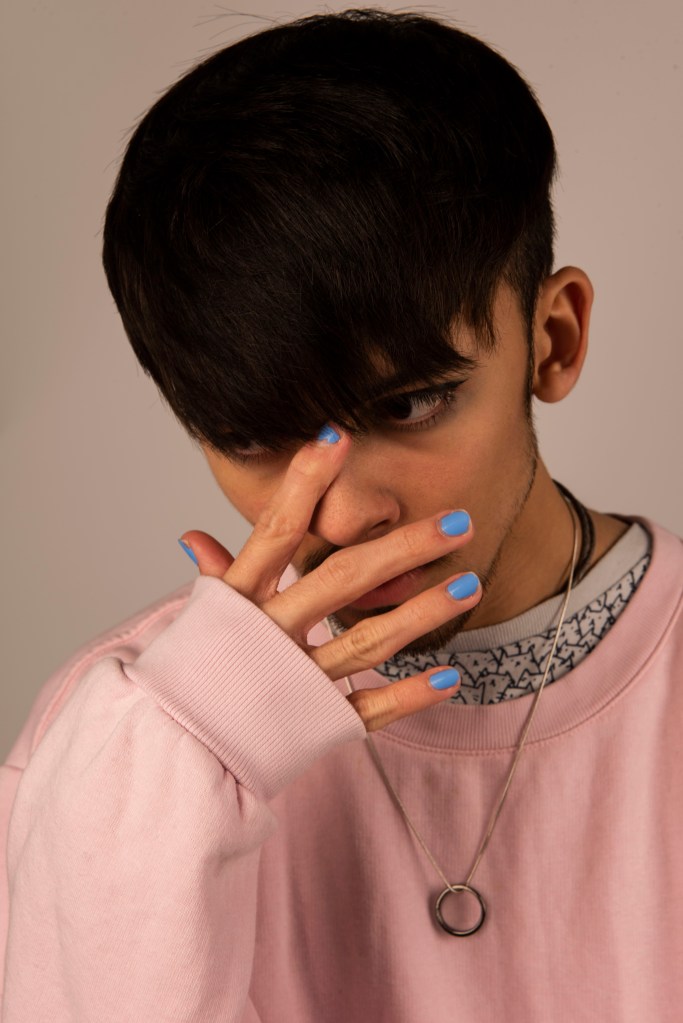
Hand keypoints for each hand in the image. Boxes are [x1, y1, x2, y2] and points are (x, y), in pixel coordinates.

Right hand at [180, 429, 480, 731]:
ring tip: (471, 586)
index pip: (275, 529)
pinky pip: (368, 709)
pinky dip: (409, 696)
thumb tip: (193, 536)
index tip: (338, 436)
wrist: (176, 748)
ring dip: (423, 614)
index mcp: (239, 600)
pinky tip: (449, 677)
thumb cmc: (194, 672)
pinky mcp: (314, 721)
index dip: (304, 482)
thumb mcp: (202, 618)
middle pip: (341, 578)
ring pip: (367, 641)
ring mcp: (294, 680)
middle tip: (458, 522)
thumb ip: (216, 576)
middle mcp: (268, 634)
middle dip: (403, 548)